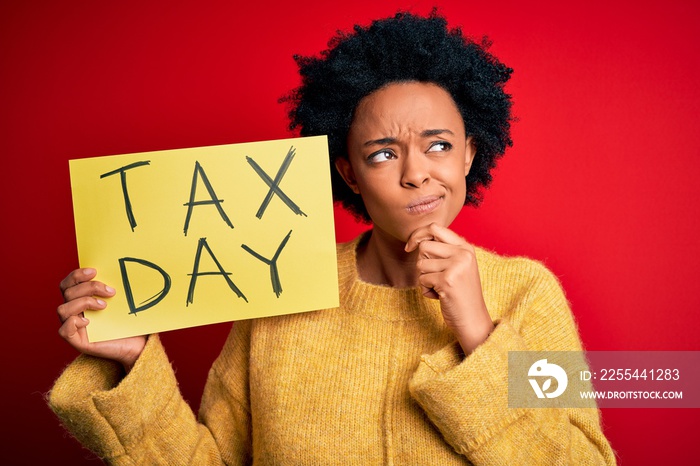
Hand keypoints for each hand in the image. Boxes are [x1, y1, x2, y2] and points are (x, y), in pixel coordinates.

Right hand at [57, 268, 145, 371]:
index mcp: (83, 298)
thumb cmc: (131, 321)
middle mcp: (75, 311)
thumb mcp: (125, 300)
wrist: (138, 345)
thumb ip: (119, 286)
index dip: (77, 274)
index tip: (95, 271)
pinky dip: (74, 322)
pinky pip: (63, 330)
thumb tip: (127, 264)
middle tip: (111, 291)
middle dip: (88, 287)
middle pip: (67, 292)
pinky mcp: (77, 341)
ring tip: (104, 306)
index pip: (69, 283)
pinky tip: (89, 322)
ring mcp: (74, 327)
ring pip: (62, 309)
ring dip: (83, 303)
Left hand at [405, 223, 493, 354]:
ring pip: (421, 264)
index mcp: (465, 247)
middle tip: (435, 277)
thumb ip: (443, 251)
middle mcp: (463, 253)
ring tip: (439, 288)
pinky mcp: (447, 280)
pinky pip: (422, 279)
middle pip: (424, 246)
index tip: (409, 247)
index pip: (435, 228)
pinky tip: (439, 296)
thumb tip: (417, 239)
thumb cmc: (460, 294)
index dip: (418, 235)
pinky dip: (426, 290)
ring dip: (424, 279)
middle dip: (422, 263)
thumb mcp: (457, 267)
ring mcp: (456, 266)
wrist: (472, 319)